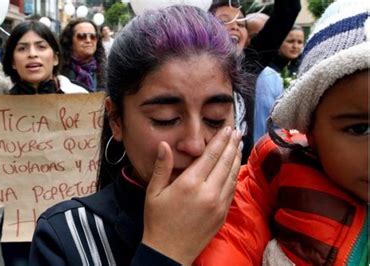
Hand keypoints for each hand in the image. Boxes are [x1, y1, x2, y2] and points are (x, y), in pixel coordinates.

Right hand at [142, 127, 241, 264]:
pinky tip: (235, 169)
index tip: (228, 129)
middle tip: (237, 132)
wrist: (169, 252)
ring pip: (232, 176)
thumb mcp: (154, 192)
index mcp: (189, 184)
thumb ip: (162, 167)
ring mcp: (218, 204)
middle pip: (225, 162)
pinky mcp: (222, 214)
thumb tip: (164, 145)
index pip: (210, 155)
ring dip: (236, 158)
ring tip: (239, 145)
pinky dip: (235, 176)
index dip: (220, 140)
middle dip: (232, 145)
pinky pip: (232, 190)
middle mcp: (208, 192)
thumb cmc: (157, 221)